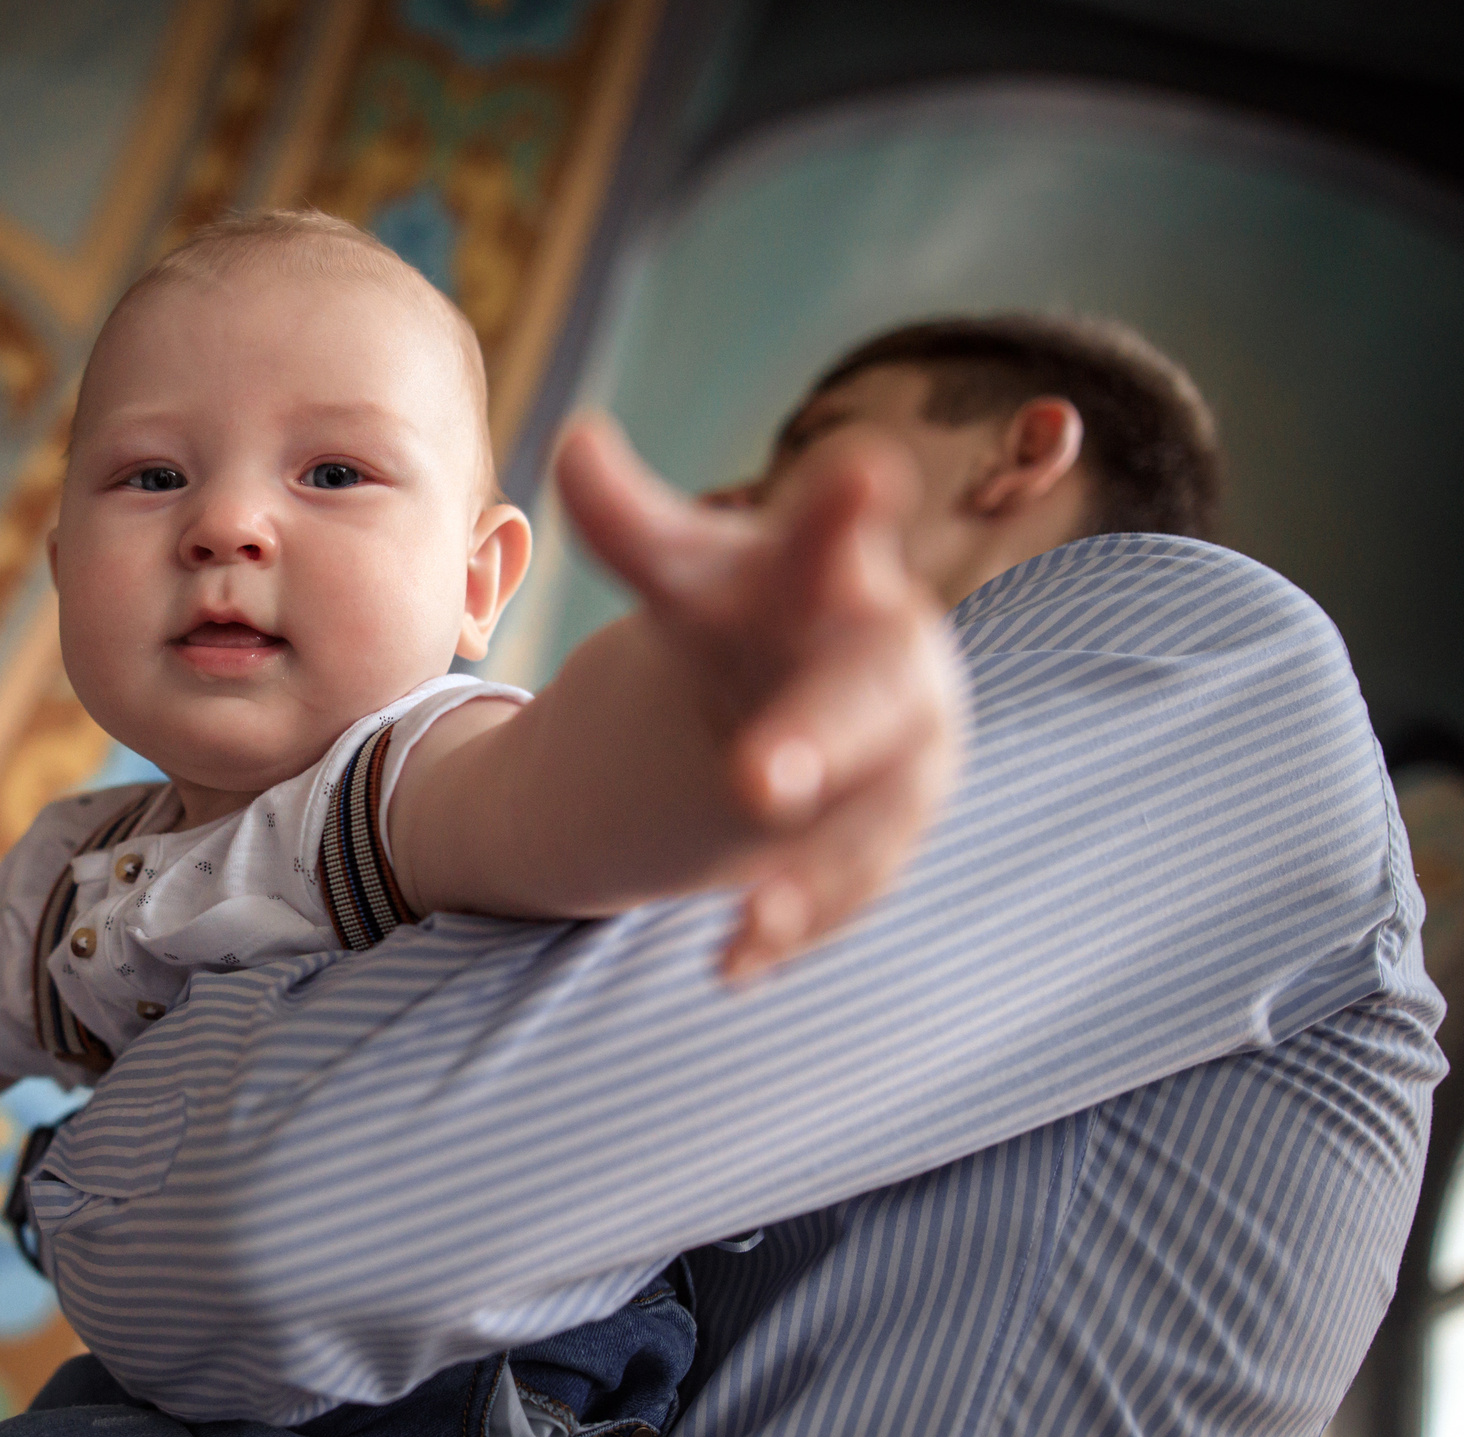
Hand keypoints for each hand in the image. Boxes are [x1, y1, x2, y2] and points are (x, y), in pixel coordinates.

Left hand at [556, 413, 964, 977]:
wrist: (789, 692)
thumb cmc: (741, 614)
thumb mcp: (681, 571)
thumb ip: (628, 520)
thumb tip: (574, 440)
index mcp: (835, 572)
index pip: (839, 535)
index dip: (849, 509)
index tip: (861, 470)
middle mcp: (886, 663)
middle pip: (867, 699)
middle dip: (819, 737)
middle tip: (758, 777)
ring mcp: (895, 756)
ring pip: (877, 815)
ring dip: (826, 869)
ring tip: (762, 914)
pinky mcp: (879, 833)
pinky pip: (851, 887)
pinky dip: (796, 923)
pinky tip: (732, 963)